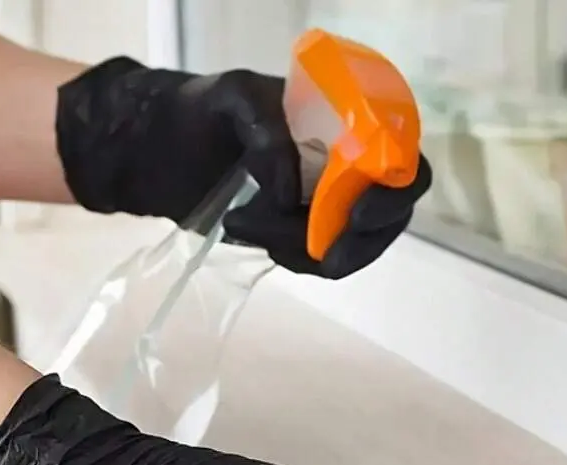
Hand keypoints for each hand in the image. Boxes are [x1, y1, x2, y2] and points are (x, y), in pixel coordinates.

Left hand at [55, 58, 431, 278]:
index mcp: (351, 126)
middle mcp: (351, 169)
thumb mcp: (234, 100)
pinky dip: (292, 258)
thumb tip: (292, 194)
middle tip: (316, 254)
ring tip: (243, 221)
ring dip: (303, 249)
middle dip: (353, 242)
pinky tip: (252, 233)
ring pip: (349, 248)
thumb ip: (268, 135)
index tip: (355, 216)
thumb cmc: (204, 111)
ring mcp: (329, 207)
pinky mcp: (303, 236)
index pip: (403, 163)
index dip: (393, 195)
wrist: (163, 149)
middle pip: (386, 220)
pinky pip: (318, 263)